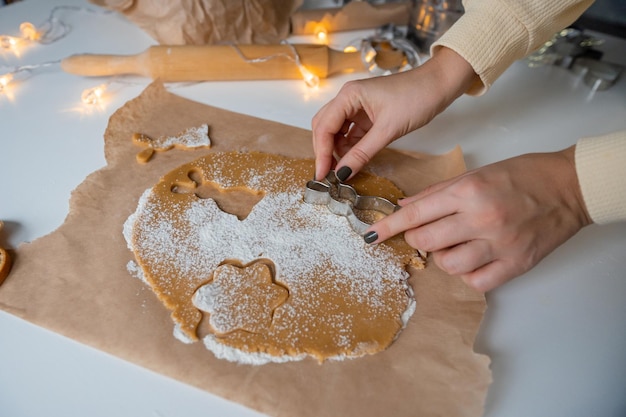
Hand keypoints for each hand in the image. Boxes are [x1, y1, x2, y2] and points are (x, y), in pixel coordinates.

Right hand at [311, 47, 476, 180]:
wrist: (438, 86)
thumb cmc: (417, 96)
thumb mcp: (388, 130)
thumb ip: (362, 153)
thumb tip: (343, 173)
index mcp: (349, 95)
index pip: (324, 127)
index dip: (321, 153)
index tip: (322, 174)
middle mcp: (348, 99)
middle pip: (324, 128)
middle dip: (325, 151)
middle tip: (328, 175)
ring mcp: (357, 107)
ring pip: (336, 132)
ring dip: (337, 151)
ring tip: (342, 171)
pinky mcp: (367, 115)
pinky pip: (351, 134)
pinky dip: (350, 148)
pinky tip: (353, 161)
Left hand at [364, 147, 592, 291]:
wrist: (570, 187)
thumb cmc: (524, 175)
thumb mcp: (476, 174)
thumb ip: (437, 193)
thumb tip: (404, 205)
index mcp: (468, 192)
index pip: (415, 214)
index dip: (388, 227)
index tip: (370, 235)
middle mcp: (481, 219)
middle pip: (426, 242)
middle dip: (417, 239)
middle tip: (426, 233)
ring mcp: (499, 244)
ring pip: (448, 265)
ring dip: (443, 257)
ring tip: (456, 244)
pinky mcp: (516, 264)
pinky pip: (476, 282)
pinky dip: (468, 274)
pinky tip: (473, 259)